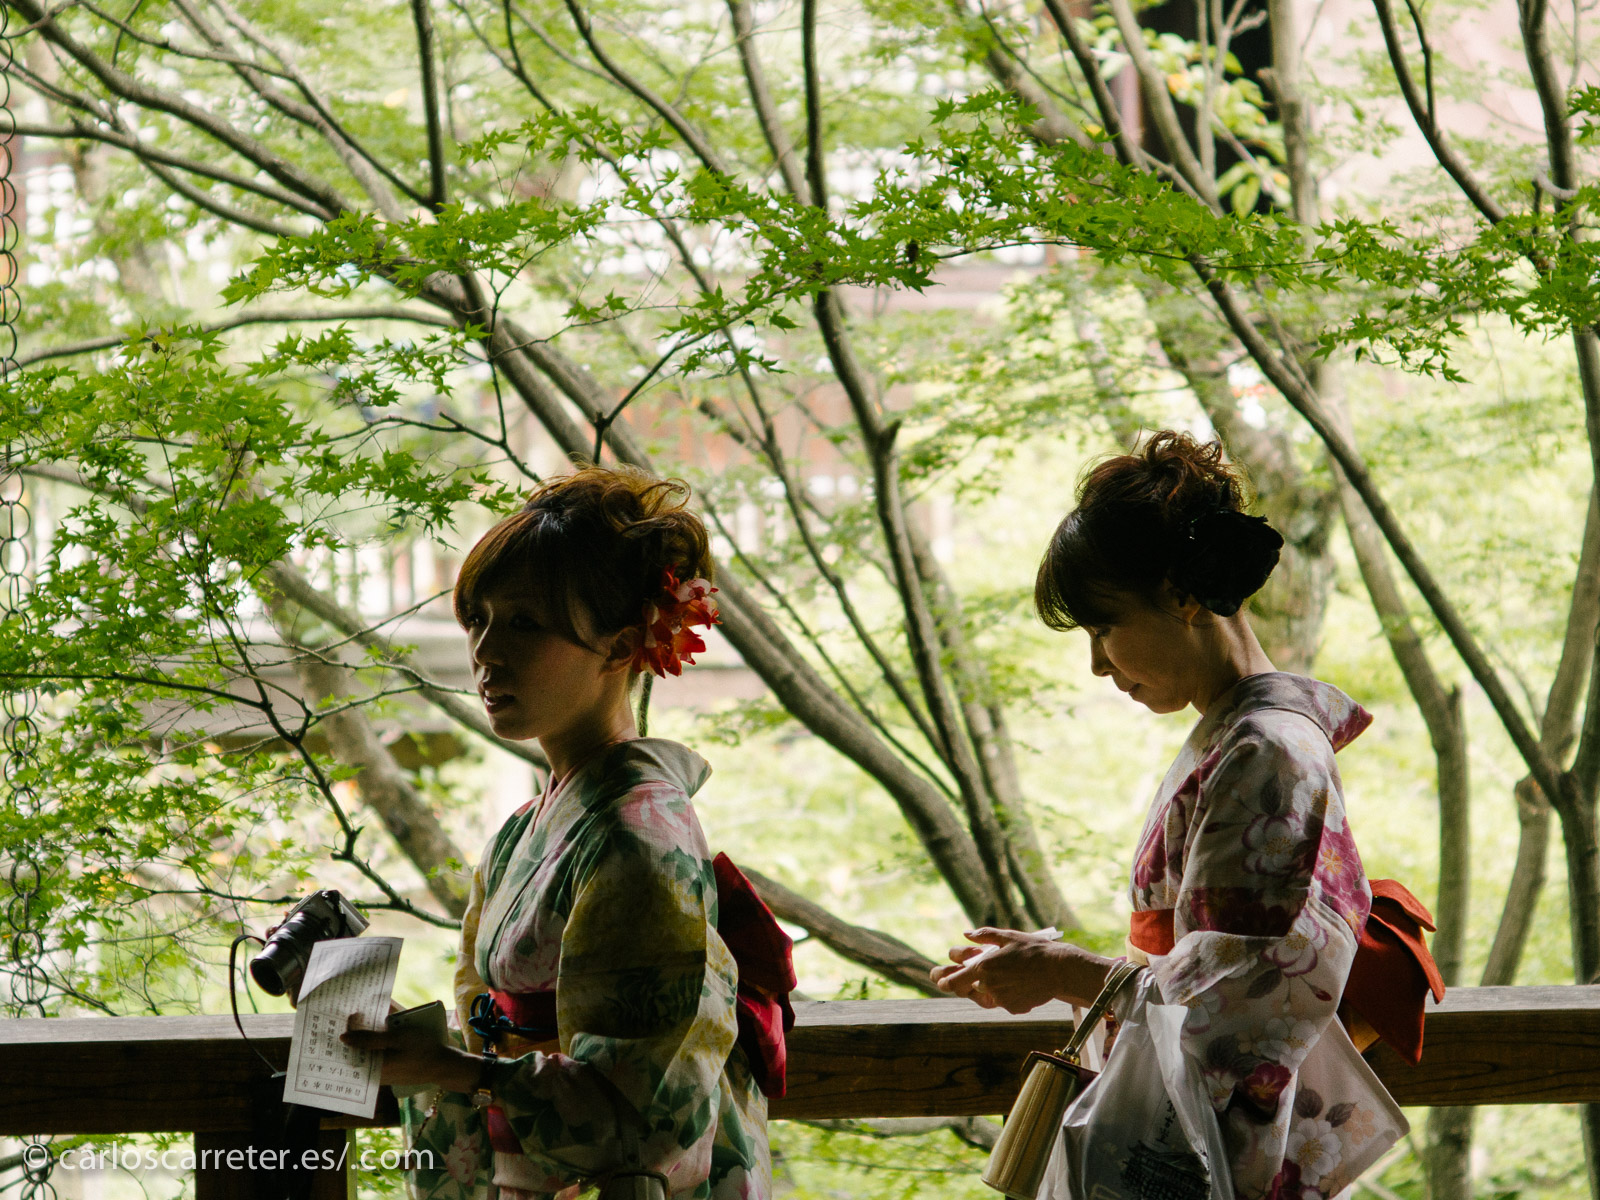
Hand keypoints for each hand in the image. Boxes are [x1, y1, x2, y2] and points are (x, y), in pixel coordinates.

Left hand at [341, 1014, 481, 1091]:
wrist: (443, 1065)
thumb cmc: (423, 1049)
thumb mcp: (397, 1038)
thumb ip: (370, 1038)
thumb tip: (343, 1038)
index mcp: (373, 1068)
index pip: (350, 1048)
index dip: (349, 1029)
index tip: (351, 1014)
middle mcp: (373, 1076)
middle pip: (357, 1052)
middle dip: (358, 1032)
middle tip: (360, 1014)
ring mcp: (381, 1076)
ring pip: (366, 1054)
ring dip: (369, 1038)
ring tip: (373, 1021)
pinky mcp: (389, 1074)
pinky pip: (376, 1058)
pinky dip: (377, 1045)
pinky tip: (385, 1034)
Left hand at [930, 928, 1110, 1012]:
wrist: (1059, 969)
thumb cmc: (1033, 949)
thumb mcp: (1008, 936)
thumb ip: (984, 935)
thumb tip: (965, 934)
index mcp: (984, 968)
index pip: (955, 980)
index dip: (945, 981)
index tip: (940, 981)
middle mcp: (990, 986)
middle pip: (968, 989)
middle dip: (965, 983)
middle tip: (965, 976)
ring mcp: (1002, 999)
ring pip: (986, 995)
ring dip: (987, 987)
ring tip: (1002, 975)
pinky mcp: (1013, 1008)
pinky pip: (1003, 1001)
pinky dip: (1005, 994)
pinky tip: (1017, 983)